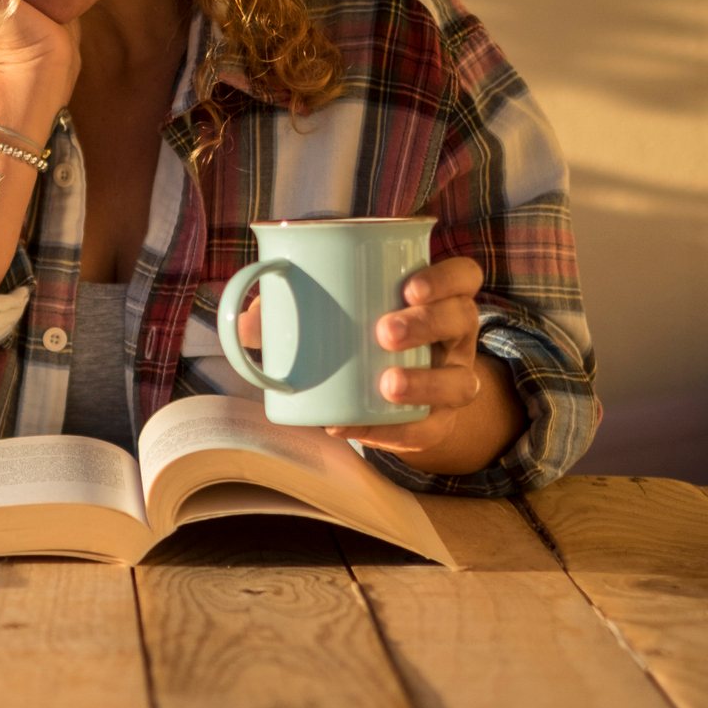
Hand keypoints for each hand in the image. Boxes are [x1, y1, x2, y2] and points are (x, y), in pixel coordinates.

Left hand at [236, 255, 495, 458]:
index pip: (463, 276)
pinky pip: (427, 430)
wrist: (386, 396)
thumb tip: (244, 318)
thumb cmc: (355, 336)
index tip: (408, 286)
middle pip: (461, 320)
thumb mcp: (331, 316)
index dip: (444, 278)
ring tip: (385, 385)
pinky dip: (389, 431)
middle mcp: (454, 337)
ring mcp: (453, 380)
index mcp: (436, 298)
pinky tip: (351, 425)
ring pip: (459, 382)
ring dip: (423, 382)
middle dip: (426, 324)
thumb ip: (288, 309)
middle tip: (384, 332)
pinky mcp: (437, 423)